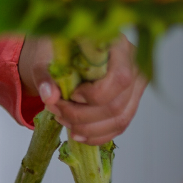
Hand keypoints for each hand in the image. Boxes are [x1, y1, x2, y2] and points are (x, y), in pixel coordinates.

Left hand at [21, 37, 145, 145]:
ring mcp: (136, 85)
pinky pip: (119, 126)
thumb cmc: (60, 50)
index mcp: (118, 46)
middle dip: (82, 116)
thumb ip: (46, 75)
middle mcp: (134, 65)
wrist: (67, 52)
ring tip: (64, 121)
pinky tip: (78, 133)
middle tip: (58, 111)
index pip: (120, 78)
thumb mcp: (47, 57)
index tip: (72, 94)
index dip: (95, 95)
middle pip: (117, 105)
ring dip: (87, 128)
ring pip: (119, 120)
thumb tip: (49, 96)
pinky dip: (97, 135)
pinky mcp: (131, 101)